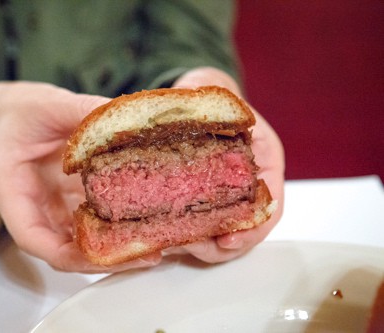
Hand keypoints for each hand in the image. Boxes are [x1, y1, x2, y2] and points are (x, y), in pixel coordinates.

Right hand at [0, 81, 161, 272]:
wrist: (13, 113)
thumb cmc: (20, 112)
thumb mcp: (48, 104)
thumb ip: (82, 110)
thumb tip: (127, 117)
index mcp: (12, 190)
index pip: (33, 238)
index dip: (69, 255)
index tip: (108, 256)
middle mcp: (34, 207)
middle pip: (64, 249)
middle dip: (105, 258)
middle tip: (147, 255)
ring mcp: (55, 207)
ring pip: (82, 239)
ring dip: (116, 245)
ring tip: (154, 242)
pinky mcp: (72, 200)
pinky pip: (94, 218)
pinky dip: (118, 223)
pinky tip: (146, 219)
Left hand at [171, 67, 284, 262]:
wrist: (194, 99)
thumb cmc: (211, 95)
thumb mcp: (215, 91)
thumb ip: (213, 99)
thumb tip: (200, 110)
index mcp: (264, 160)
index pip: (269, 207)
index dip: (251, 229)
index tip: (227, 239)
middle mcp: (248, 184)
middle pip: (244, 231)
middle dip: (218, 245)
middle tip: (190, 246)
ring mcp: (225, 197)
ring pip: (219, 236)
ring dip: (197, 244)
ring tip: (171, 242)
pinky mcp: (200, 202)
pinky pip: (196, 228)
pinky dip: (182, 235)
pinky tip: (162, 233)